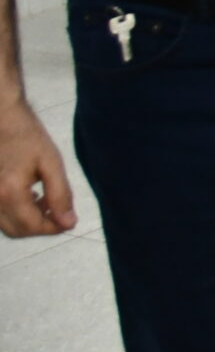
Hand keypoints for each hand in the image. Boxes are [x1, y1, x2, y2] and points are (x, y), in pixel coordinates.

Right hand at [0, 97, 76, 236]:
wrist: (2, 121)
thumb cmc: (28, 137)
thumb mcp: (51, 163)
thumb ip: (61, 195)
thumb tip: (69, 223)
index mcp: (9, 192)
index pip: (33, 226)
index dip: (54, 228)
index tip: (70, 221)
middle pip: (18, 231)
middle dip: (42, 227)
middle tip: (60, 212)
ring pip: (7, 227)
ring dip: (29, 222)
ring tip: (45, 201)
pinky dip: (16, 215)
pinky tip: (31, 197)